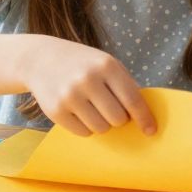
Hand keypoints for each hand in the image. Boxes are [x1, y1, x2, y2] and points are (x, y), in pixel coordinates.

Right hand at [22, 37, 155, 136]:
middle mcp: (88, 80)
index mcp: (106, 66)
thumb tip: (144, 115)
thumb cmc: (82, 64)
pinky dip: (85, 127)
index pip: (132, 100)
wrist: (40, 59)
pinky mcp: (56, 111)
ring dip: (102, 123)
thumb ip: (126, 85)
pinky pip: (83, 132)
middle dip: (119, 119)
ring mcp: (70, 96)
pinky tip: (78, 111)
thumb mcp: (106, 63)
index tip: (151, 131)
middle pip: (118, 119)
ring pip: (101, 128)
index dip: (144, 118)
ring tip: (92, 108)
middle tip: (110, 108)